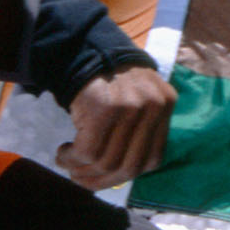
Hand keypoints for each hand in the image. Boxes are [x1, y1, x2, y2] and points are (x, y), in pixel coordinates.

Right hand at [53, 64, 174, 187]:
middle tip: (81, 180)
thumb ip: (140, 131)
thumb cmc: (109, 81)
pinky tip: (63, 153)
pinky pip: (88, 151)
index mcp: (166, 105)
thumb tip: (123, 172)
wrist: (84, 49)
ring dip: (83, 171)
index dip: (127, 174)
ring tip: (68, 165)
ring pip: (107, 162)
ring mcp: (130, 107)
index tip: (107, 178)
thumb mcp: (138, 101)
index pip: (153, 160)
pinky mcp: (104, 108)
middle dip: (102, 181)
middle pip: (130, 166)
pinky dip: (71, 159)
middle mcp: (154, 106)